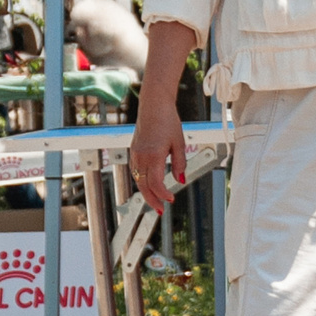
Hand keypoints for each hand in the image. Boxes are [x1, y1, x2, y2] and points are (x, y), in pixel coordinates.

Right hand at [127, 98, 190, 212]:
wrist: (154, 105)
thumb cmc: (168, 121)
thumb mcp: (179, 143)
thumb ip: (180, 163)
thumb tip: (181, 179)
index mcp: (154, 155)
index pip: (155, 183)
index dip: (163, 194)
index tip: (171, 200)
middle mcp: (141, 156)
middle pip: (144, 186)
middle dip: (152, 200)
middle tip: (161, 210)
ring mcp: (135, 153)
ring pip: (138, 180)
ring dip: (146, 192)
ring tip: (157, 201)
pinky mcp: (133, 151)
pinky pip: (136, 171)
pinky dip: (142, 181)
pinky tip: (150, 185)